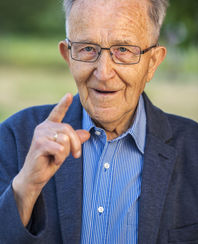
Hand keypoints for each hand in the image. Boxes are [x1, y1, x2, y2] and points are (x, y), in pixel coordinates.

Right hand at [12, 93, 89, 225]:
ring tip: (57, 158)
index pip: (57, 112)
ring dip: (66, 153)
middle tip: (75, 155)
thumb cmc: (49, 161)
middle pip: (69, 129)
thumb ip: (74, 140)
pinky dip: (60, 158)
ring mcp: (40, 134)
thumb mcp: (65, 150)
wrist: (34, 177)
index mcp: (49, 126)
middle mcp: (44, 127)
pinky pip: (60, 148)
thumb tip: (87, 133)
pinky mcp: (40, 144)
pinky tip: (53, 161)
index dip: (63, 104)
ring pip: (65, 139)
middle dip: (76, 145)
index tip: (69, 95)